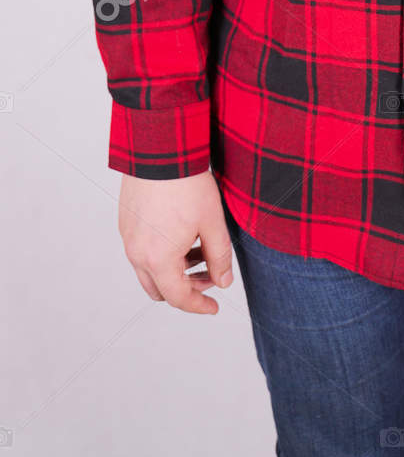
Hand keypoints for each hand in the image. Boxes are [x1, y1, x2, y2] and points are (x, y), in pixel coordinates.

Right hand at [118, 171, 233, 315]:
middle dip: (186, 289)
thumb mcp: (212, 222)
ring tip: (200, 250)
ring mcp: (128, 238)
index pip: (179, 298)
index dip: (199, 306)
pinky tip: (182, 235)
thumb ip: (219, 257)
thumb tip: (223, 282)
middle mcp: (137, 254)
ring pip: (150, 270)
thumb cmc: (187, 184)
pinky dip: (161, 254)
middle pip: (160, 289)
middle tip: (210, 276)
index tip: (214, 307)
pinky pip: (142, 251)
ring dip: (174, 270)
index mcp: (158, 260)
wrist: (160, 149)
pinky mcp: (126, 223)